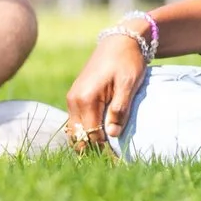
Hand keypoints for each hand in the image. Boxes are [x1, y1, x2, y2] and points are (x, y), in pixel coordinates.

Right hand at [64, 25, 147, 150]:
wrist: (120, 40)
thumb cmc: (127, 61)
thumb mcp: (128, 84)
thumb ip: (119, 109)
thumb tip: (112, 134)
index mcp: (85, 99)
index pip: (91, 135)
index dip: (104, 150)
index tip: (118, 159)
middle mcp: (74, 100)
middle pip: (79, 137)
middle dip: (93, 149)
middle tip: (112, 158)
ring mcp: (73, 98)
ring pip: (75, 131)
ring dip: (88, 141)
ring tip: (107, 150)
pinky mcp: (76, 97)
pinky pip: (77, 121)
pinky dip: (86, 130)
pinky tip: (100, 134)